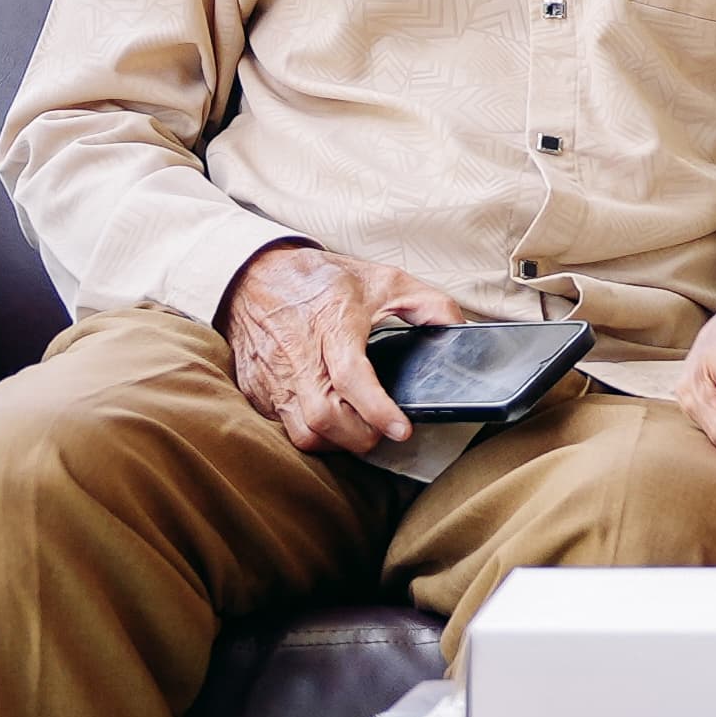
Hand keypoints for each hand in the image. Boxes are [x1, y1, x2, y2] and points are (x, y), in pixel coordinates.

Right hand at [216, 242, 466, 454]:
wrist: (256, 275)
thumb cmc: (323, 279)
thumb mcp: (384, 280)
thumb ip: (429, 304)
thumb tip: (459, 329)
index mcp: (332, 324)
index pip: (352, 377)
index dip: (378, 409)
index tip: (401, 429)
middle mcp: (299, 355)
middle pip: (324, 417)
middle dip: (360, 437)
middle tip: (384, 434)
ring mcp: (274, 376)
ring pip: (302, 431)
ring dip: (335, 441)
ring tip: (358, 430)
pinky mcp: (257, 390)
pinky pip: (284, 426)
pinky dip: (312, 432)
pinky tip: (332, 421)